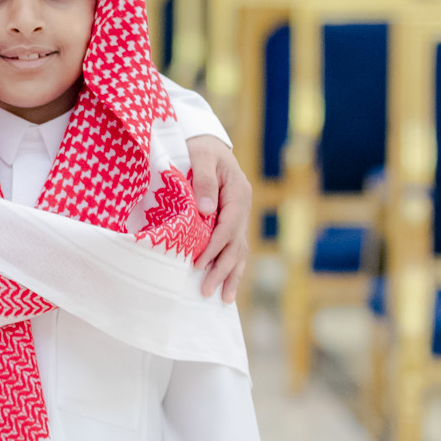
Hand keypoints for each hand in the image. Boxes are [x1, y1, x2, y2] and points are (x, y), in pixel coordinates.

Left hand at [186, 135, 251, 302]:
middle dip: (222, 270)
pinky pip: (236, 247)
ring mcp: (240, 215)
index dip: (213, 248)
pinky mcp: (234, 220)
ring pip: (239, 250)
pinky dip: (233, 266)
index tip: (197, 264)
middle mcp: (242, 207)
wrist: (207, 142)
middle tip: (207, 291)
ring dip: (231, 275)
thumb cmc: (200, 148)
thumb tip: (206, 211)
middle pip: (235, 245)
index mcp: (238, 193)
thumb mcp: (201, 157)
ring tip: (223, 298)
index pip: (227, 227)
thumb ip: (203, 182)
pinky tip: (228, 283)